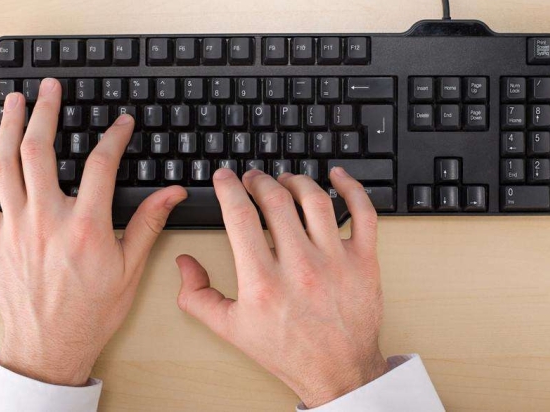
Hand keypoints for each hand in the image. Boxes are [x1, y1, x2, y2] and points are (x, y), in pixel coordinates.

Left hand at [0, 78, 186, 385]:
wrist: (50, 346)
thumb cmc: (91, 311)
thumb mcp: (130, 269)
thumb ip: (149, 224)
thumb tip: (172, 193)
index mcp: (85, 226)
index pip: (102, 164)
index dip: (114, 136)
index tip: (121, 123)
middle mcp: (46, 218)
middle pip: (40, 150)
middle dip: (45, 112)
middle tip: (49, 88)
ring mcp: (15, 227)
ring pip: (5, 164)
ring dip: (7, 127)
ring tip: (13, 100)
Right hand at [176, 167, 387, 407]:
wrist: (337, 372)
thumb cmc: (287, 351)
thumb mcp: (231, 329)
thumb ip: (197, 296)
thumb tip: (185, 263)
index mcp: (263, 282)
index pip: (240, 217)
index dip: (228, 188)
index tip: (224, 177)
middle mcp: (300, 267)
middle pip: (277, 201)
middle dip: (259, 181)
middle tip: (253, 178)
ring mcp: (335, 261)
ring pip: (315, 200)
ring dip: (296, 181)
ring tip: (285, 180)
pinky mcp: (364, 261)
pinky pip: (363, 213)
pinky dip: (351, 188)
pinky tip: (337, 177)